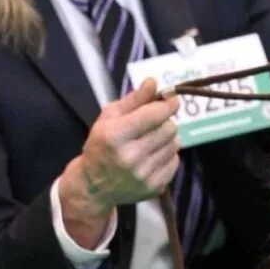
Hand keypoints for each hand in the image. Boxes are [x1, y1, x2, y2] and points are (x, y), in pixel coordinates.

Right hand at [58, 78, 179, 246]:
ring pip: (175, 144)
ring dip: (167, 138)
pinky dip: (168, 155)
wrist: (94, 186)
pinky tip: (153, 156)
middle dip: (165, 121)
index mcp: (115, 136)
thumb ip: (134, 99)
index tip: (172, 100)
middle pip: (169, 128)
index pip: (154, 115)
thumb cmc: (101, 145)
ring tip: (152, 140)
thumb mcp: (109, 117)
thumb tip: (153, 81)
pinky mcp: (154, 187)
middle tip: (154, 123)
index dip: (168, 105)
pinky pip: (175, 161)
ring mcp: (143, 175)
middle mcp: (130, 157)